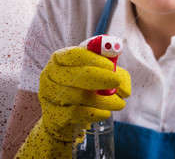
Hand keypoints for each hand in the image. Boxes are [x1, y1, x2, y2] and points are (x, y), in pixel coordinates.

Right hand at [15, 47, 130, 157]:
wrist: (66, 119)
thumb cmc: (86, 91)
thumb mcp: (104, 77)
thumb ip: (117, 75)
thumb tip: (125, 89)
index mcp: (61, 59)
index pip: (74, 54)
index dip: (94, 59)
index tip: (112, 66)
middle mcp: (50, 75)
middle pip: (73, 75)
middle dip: (99, 77)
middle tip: (116, 82)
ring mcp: (48, 96)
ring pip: (77, 96)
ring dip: (102, 100)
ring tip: (119, 103)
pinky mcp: (52, 116)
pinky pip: (76, 113)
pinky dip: (95, 113)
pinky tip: (105, 113)